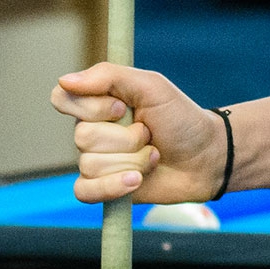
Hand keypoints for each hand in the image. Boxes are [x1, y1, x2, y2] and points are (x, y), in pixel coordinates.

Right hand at [50, 63, 229, 205]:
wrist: (206, 156)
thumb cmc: (180, 117)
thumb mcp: (150, 85)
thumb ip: (108, 76)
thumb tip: (64, 81)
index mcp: (98, 103)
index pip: (63, 99)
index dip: (91, 107)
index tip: (121, 107)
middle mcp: (92, 131)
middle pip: (82, 137)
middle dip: (126, 138)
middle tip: (149, 133)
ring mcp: (97, 161)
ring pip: (91, 164)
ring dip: (133, 160)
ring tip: (153, 154)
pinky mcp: (104, 188)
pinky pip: (85, 191)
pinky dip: (112, 187)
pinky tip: (136, 180)